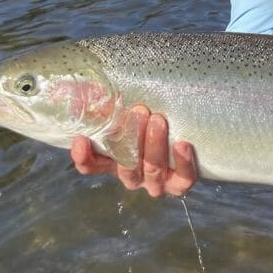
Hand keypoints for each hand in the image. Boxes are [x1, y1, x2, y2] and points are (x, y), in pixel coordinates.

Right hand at [70, 104, 197, 196]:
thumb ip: (108, 104)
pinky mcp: (181, 182)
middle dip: (131, 139)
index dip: (84, 157)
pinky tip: (182, 144)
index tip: (82, 139)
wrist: (190, 133)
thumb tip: (90, 90)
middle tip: (138, 112)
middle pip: (127, 168)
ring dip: (154, 145)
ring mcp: (157, 181)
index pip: (92, 166)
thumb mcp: (128, 110)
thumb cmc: (152, 118)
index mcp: (115, 160)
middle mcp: (134, 175)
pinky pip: (182, 178)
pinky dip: (182, 162)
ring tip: (158, 120)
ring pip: (152, 171)